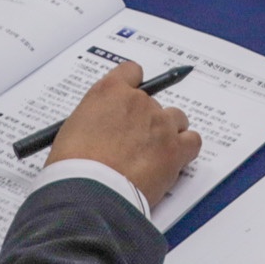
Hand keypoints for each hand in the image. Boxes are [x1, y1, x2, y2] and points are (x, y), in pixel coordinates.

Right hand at [50, 60, 202, 206]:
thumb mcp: (72, 129)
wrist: (89, 191)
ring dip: (168, 132)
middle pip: (153, 102)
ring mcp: (160, 124)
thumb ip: (95, 119)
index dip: (131, 86)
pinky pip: (192, 141)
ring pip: (176, 119)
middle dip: (145, 121)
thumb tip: (102, 128)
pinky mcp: (175, 149)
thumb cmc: (74, 166)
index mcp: (110, 92)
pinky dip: (185, 148)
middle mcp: (139, 101)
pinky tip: (173, 160)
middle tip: (133, 144)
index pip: (131, 72)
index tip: (129, 101)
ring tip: (154, 154)